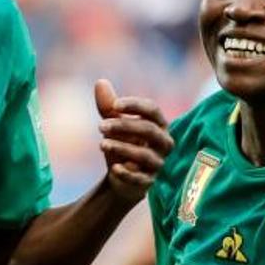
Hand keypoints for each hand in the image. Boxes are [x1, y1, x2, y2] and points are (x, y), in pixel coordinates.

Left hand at [95, 79, 173, 203]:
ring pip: (144, 155)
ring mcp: (158, 163)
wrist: (121, 175)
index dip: (135, 105)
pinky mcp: (149, 182)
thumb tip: (100, 82)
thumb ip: (108, 106)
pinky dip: (127, 173)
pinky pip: (141, 178)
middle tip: (100, 126)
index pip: (153, 110)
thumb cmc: (122, 142)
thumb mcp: (113, 124)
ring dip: (122, 148)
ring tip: (102, 144)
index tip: (115, 105)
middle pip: (149, 130)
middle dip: (124, 126)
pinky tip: (113, 167)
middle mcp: (163, 143)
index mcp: (158, 124)